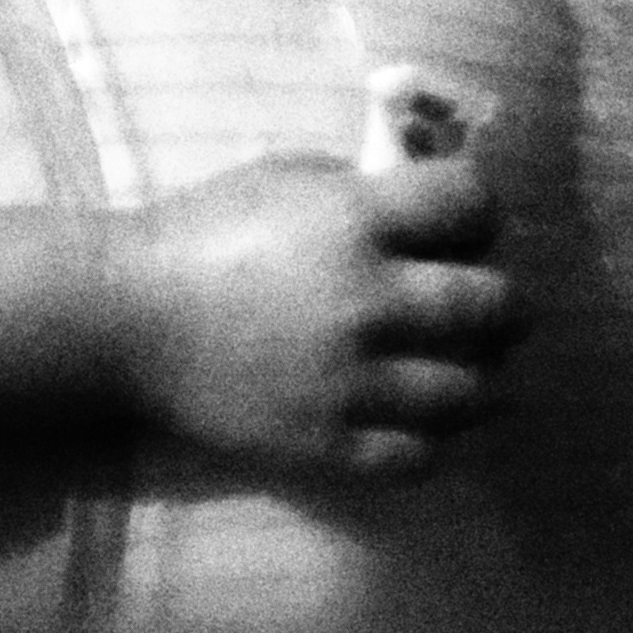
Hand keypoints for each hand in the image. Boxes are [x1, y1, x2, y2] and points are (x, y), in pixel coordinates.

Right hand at [109, 150, 520, 481]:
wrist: (126, 322)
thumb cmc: (203, 233)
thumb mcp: (286, 178)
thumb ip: (362, 187)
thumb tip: (434, 195)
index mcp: (355, 220)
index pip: (472, 203)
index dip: (482, 210)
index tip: (471, 224)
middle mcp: (367, 300)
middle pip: (492, 304)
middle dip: (505, 303)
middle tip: (497, 309)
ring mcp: (350, 381)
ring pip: (469, 392)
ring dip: (484, 379)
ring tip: (474, 372)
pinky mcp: (327, 445)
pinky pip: (417, 455)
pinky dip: (435, 439)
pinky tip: (427, 420)